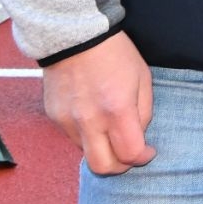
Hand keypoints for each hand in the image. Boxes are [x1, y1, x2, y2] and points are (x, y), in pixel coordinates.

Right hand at [42, 32, 155, 175]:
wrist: (76, 36)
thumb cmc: (116, 54)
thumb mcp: (142, 78)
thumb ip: (144, 112)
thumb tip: (139, 136)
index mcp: (117, 110)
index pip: (129, 154)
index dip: (143, 158)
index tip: (148, 151)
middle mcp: (89, 121)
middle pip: (103, 167)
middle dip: (120, 167)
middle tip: (129, 154)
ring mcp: (68, 121)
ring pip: (86, 154)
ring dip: (102, 150)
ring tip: (112, 130)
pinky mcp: (54, 118)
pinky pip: (73, 138)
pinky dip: (87, 136)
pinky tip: (94, 117)